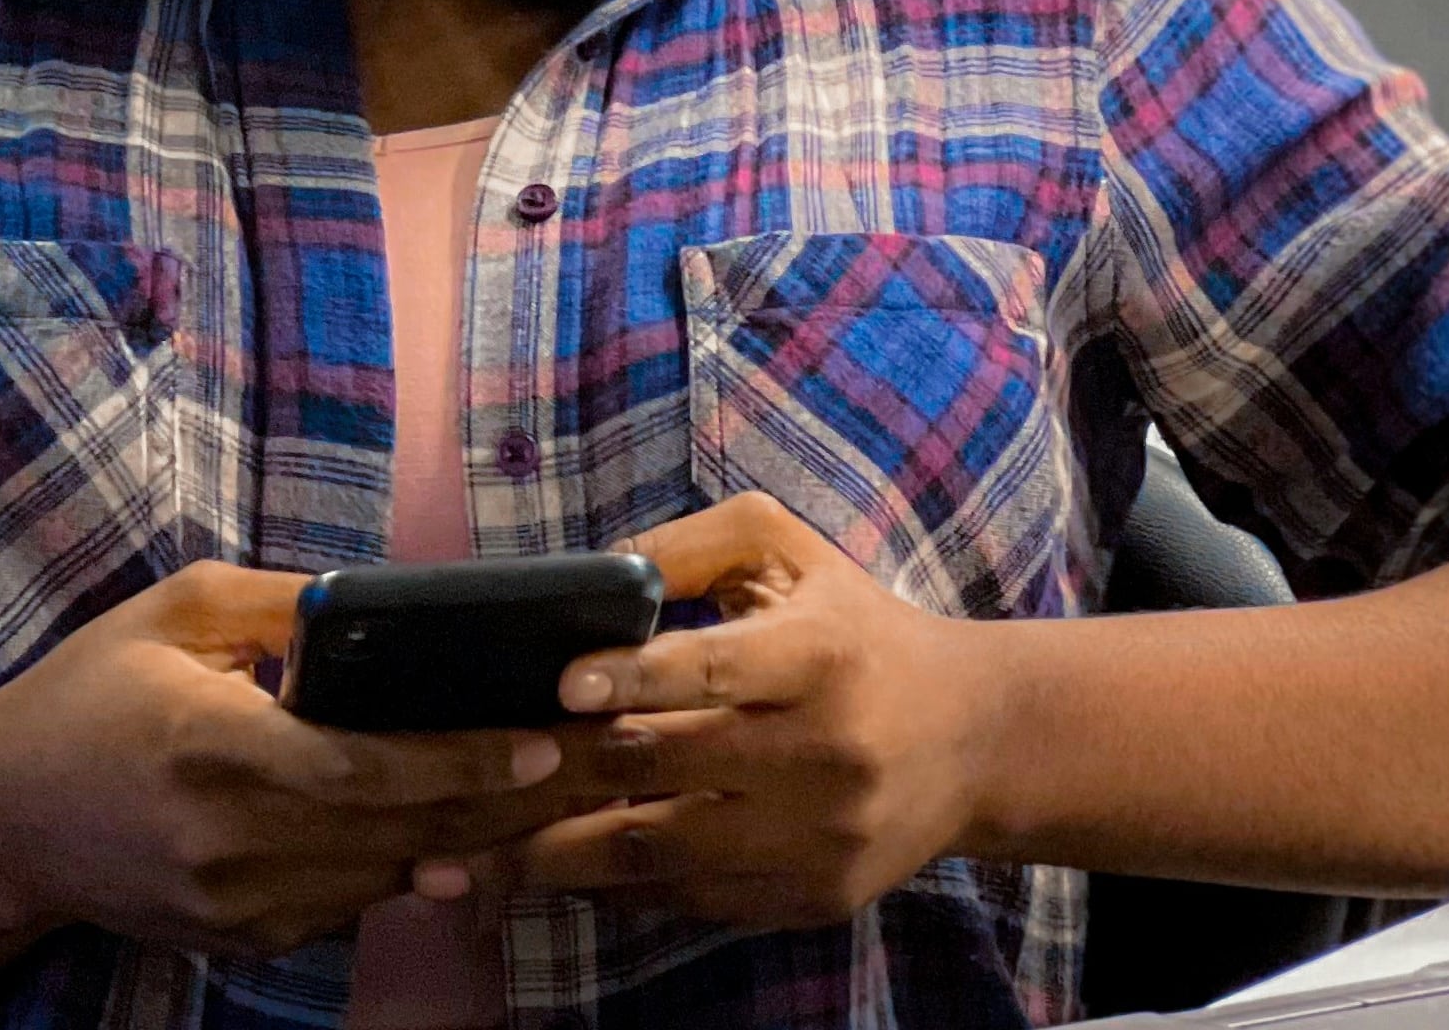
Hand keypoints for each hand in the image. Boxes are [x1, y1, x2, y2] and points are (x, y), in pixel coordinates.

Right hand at [0, 561, 568, 958]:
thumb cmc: (89, 692)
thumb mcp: (177, 611)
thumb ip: (285, 604)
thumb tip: (388, 600)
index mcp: (211, 747)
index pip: (364, 768)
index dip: (464, 759)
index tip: (545, 737)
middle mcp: (228, 842)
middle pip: (398, 830)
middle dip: (506, 798)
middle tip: (597, 760)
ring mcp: (235, 905)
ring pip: (386, 875)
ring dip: (476, 836)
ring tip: (563, 792)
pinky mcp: (241, 939)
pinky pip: (350, 901)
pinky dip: (410, 865)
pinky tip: (472, 829)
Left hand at [432, 493, 998, 929]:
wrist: (975, 739)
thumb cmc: (857, 629)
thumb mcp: (789, 553)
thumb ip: (690, 546)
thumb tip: (592, 573)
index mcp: (818, 655)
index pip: (714, 670)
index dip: (632, 678)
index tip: (560, 687)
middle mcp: (824, 753)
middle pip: (671, 772)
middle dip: (564, 776)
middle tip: (473, 781)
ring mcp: (819, 839)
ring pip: (668, 857)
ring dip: (566, 857)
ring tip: (482, 858)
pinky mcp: (814, 898)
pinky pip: (697, 902)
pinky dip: (624, 891)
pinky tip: (563, 875)